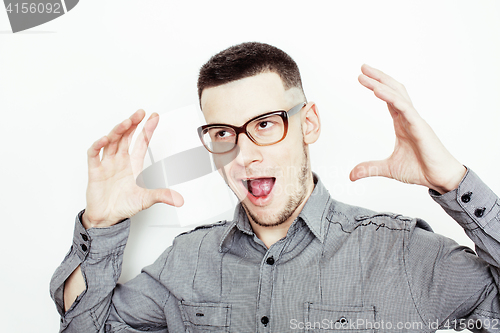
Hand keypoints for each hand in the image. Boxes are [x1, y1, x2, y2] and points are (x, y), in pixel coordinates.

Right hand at [82, 110, 183, 228]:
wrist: (107, 218)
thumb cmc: (125, 205)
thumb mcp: (146, 199)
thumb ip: (162, 196)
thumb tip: (180, 200)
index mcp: (134, 164)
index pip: (141, 142)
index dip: (147, 129)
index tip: (154, 116)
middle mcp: (120, 160)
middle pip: (126, 136)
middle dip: (133, 124)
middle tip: (140, 113)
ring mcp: (107, 164)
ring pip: (111, 141)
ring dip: (118, 131)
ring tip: (127, 123)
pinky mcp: (95, 171)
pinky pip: (94, 155)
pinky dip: (98, 146)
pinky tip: (104, 139)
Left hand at [349, 64, 465, 193]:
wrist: (440, 179)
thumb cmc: (420, 169)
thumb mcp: (388, 169)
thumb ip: (369, 168)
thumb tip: (351, 175)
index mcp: (402, 123)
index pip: (388, 99)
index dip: (376, 87)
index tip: (363, 78)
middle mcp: (408, 117)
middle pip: (392, 90)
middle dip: (378, 77)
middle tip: (363, 67)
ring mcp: (414, 120)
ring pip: (397, 94)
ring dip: (381, 82)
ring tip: (366, 74)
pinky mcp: (420, 126)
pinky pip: (404, 107)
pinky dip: (390, 97)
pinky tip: (377, 90)